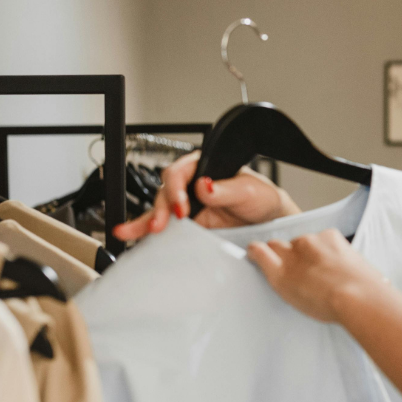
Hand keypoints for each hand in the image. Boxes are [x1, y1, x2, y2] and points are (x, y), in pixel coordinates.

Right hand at [112, 151, 300, 241]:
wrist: (271, 222)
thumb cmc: (262, 198)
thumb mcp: (249, 191)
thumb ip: (226, 190)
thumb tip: (203, 186)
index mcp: (205, 168)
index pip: (180, 173)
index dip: (177, 189)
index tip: (182, 207)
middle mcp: (192, 185)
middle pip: (165, 191)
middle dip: (160, 208)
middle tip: (162, 224)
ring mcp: (189, 206)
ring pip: (160, 209)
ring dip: (146, 220)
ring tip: (132, 231)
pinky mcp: (189, 226)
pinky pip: (165, 227)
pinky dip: (146, 231)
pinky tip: (130, 233)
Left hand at [247, 230, 387, 323]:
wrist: (357, 298)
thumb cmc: (367, 289)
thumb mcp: (365, 271)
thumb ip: (352, 269)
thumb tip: (362, 278)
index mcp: (332, 238)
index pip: (316, 240)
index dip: (312, 253)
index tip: (314, 262)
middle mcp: (310, 241)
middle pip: (294, 243)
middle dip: (294, 254)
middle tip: (298, 270)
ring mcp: (294, 255)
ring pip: (277, 247)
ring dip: (277, 257)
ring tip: (275, 266)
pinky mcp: (280, 271)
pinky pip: (260, 254)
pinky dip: (254, 253)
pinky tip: (250, 255)